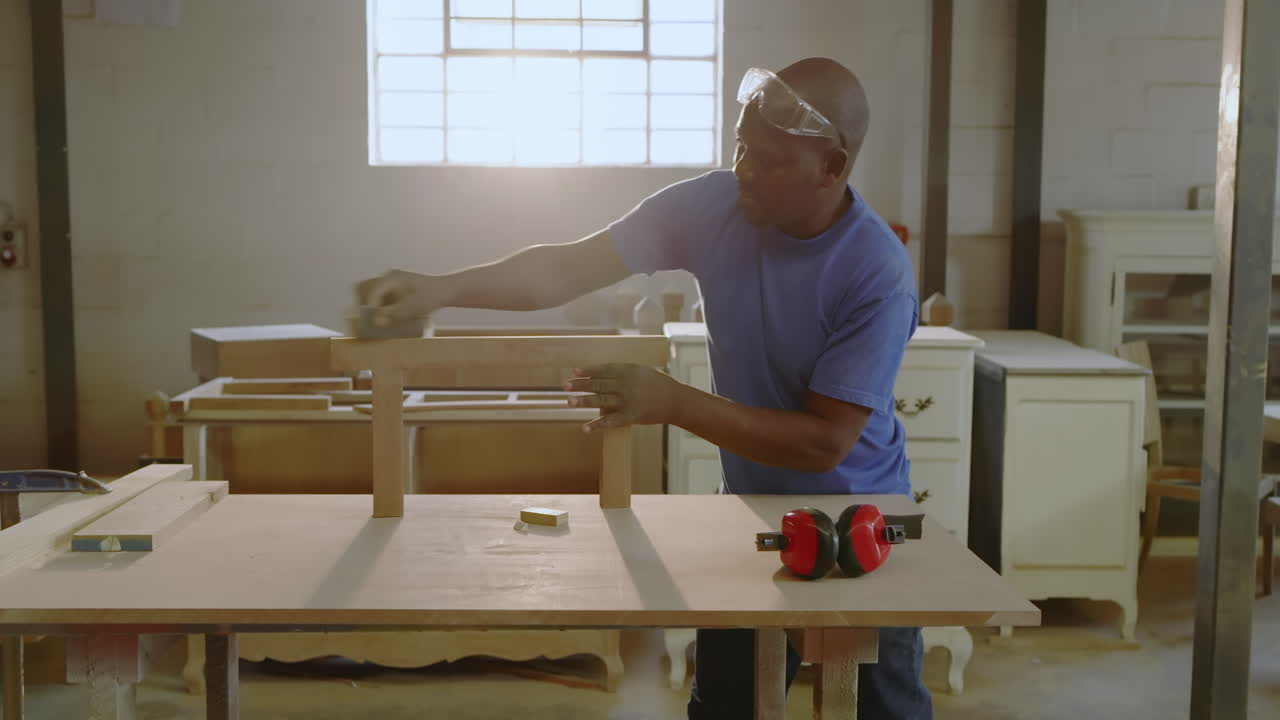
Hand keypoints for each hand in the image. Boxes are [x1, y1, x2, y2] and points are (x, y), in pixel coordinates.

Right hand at [356, 270, 445, 327]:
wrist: (448, 291)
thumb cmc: (430, 297)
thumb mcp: (410, 308)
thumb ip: (392, 315)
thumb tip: (376, 322)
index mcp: (390, 278)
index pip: (373, 294)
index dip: (371, 310)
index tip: (373, 324)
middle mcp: (391, 278)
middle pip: (378, 296)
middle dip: (379, 311)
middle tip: (380, 325)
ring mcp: (397, 282)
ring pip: (385, 299)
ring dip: (387, 311)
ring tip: (388, 324)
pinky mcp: (403, 288)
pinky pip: (393, 299)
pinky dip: (394, 309)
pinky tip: (398, 318)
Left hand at [563, 363, 683, 431]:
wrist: (675, 401)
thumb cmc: (657, 384)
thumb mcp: (641, 371)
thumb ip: (622, 373)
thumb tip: (600, 374)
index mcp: (628, 371)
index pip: (603, 369)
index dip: (588, 371)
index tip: (574, 371)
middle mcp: (625, 385)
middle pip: (598, 384)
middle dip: (580, 385)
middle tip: (564, 386)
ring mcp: (627, 401)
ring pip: (600, 400)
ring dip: (583, 401)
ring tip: (568, 401)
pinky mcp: (630, 416)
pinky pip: (610, 421)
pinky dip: (597, 425)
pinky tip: (585, 427)